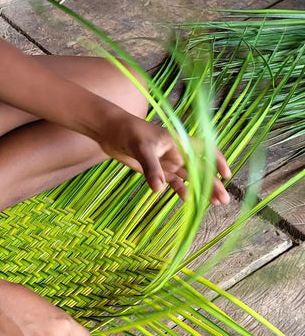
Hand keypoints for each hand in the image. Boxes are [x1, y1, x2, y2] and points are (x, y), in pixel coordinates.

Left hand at [98, 115, 231, 204]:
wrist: (110, 131)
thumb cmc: (129, 132)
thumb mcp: (141, 148)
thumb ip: (151, 168)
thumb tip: (159, 189)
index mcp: (179, 141)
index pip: (205, 149)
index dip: (217, 161)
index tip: (226, 176)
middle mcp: (176, 152)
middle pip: (200, 168)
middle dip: (212, 183)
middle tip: (223, 200)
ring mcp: (166, 161)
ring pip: (189, 177)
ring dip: (200, 189)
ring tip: (212, 204)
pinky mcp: (156, 169)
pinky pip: (172, 181)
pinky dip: (180, 190)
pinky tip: (187, 200)